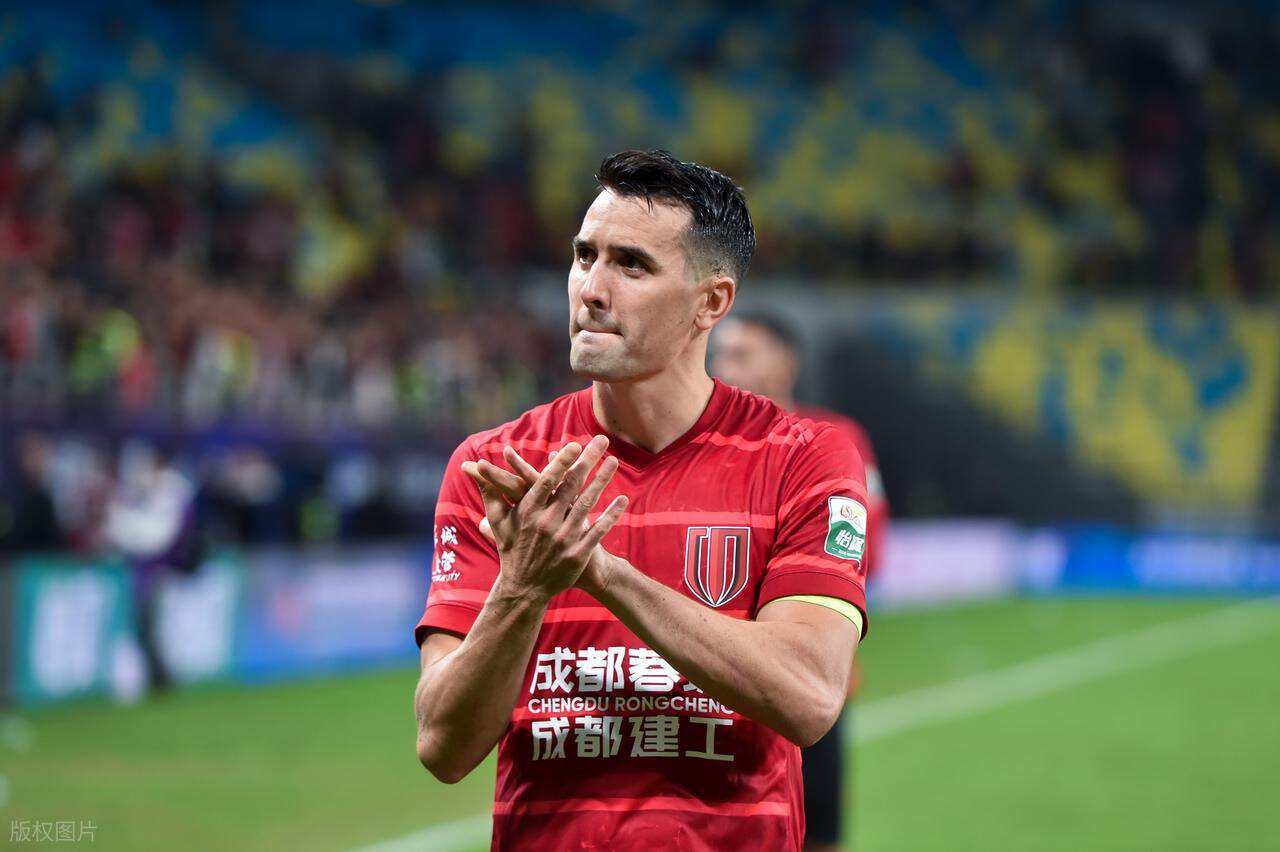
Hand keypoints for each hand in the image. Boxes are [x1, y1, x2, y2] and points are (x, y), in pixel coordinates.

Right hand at [462, 436, 626, 601]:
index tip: (574, 444)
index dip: (561, 463)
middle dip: (587, 461)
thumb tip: (472, 467)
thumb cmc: (511, 549)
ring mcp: (563, 540)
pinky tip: (622, 498)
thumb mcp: (498, 521)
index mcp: (528, 512)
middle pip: (570, 487)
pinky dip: (610, 514)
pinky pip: (598, 531)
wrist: (524, 588)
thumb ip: (489, 492)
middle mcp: (545, 524)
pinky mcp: (577, 555)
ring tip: (614, 461)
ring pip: (586, 504)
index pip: (546, 481)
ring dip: (602, 481)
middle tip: (601, 441)